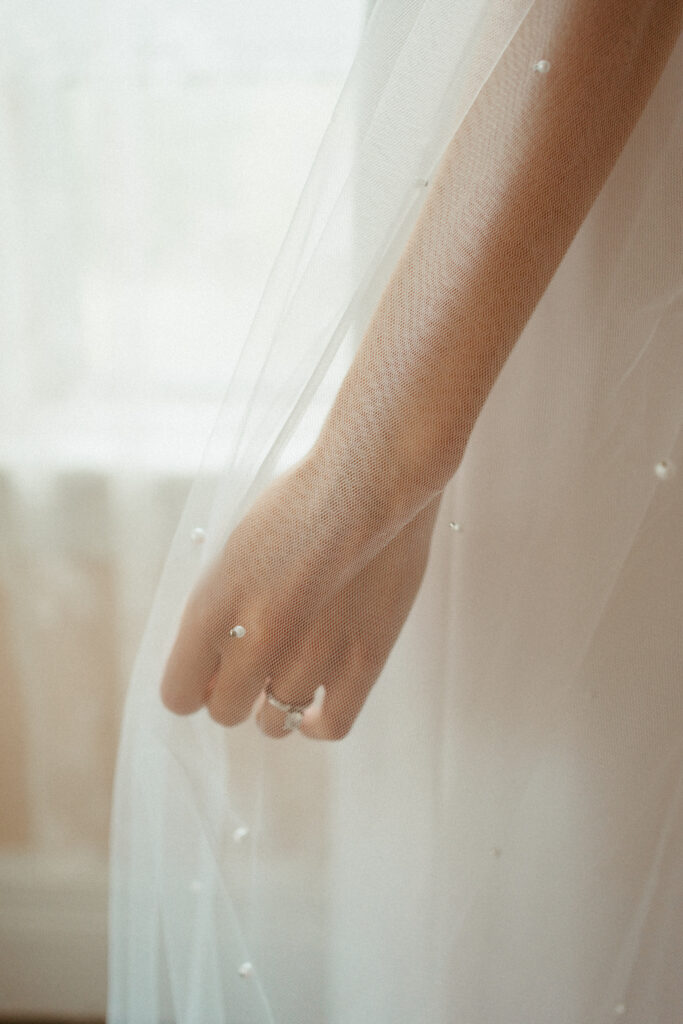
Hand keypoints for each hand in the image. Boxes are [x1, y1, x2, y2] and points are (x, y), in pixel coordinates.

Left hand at [160, 459, 440, 738]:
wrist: (370, 477)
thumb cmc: (302, 501)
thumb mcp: (236, 549)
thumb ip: (220, 609)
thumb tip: (213, 658)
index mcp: (213, 604)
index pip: (179, 691)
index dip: (190, 688)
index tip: (206, 676)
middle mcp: (257, 637)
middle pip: (226, 710)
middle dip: (231, 696)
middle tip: (248, 672)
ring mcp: (312, 653)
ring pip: (274, 721)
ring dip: (272, 706)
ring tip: (284, 678)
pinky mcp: (362, 658)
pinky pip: (329, 724)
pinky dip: (314, 724)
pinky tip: (312, 708)